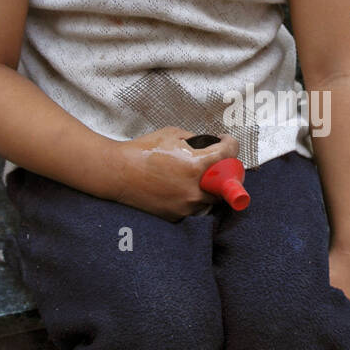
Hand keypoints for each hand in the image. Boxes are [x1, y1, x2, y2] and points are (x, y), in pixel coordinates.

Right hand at [107, 127, 240, 219]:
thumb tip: (210, 144)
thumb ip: (196, 139)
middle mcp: (196, 189)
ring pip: (213, 197)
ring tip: (199, 174)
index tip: (225, 141)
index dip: (231, 144)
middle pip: (227, 181)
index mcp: (197, 166)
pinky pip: (197, 207)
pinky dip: (195, 197)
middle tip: (217, 160)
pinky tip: (184, 185)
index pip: (230, 154)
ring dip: (211, 185)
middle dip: (224, 168)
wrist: (118, 173)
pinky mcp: (178, 215)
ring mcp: (187, 205)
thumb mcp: (173, 134)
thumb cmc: (143, 151)